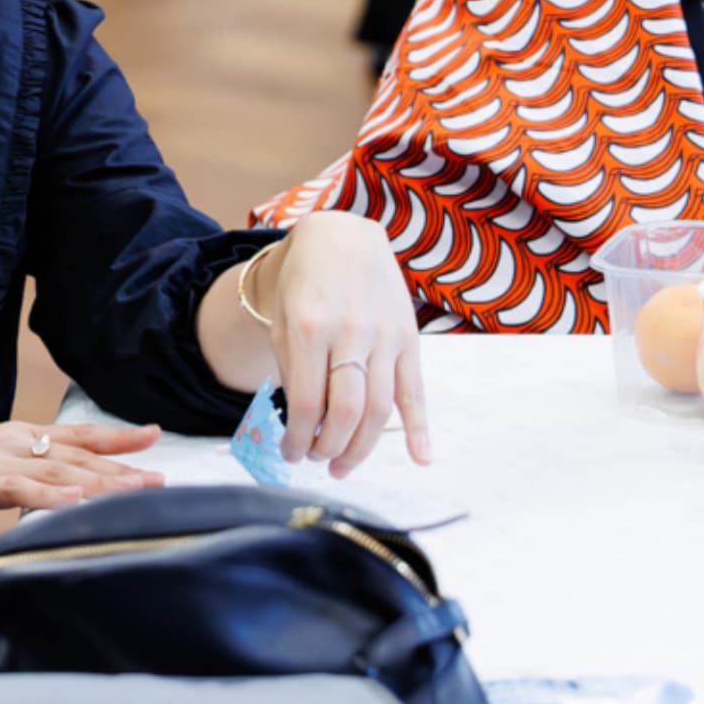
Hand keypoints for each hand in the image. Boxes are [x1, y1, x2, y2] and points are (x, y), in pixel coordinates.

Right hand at [0, 422, 162, 530]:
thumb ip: (17, 472)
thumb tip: (51, 485)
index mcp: (13, 437)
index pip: (74, 435)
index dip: (115, 437)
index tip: (152, 435)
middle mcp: (12, 444)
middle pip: (77, 456)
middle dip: (123, 467)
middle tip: (162, 477)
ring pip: (60, 473)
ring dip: (103, 483)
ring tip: (138, 491)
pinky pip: (22, 492)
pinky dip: (53, 497)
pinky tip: (78, 503)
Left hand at [260, 211, 433, 476]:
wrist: (342, 238)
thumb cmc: (304, 284)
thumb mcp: (283, 320)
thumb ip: (293, 370)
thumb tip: (305, 425)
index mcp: (310, 328)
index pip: (306, 402)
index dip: (298, 438)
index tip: (291, 454)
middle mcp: (351, 333)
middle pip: (347, 411)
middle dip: (330, 447)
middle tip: (317, 461)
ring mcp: (385, 336)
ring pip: (380, 408)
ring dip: (361, 447)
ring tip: (342, 466)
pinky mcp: (409, 338)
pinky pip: (416, 390)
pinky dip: (420, 428)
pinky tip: (420, 458)